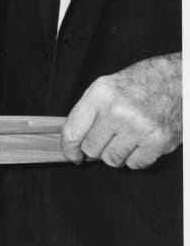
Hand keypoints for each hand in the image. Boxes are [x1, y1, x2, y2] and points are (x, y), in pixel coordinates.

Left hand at [61, 53, 181, 168]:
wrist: (177, 80)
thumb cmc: (140, 83)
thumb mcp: (105, 87)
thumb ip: (87, 112)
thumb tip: (71, 140)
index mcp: (100, 95)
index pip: (72, 131)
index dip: (68, 148)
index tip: (70, 153)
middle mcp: (118, 111)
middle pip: (91, 149)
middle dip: (95, 148)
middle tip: (105, 138)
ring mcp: (139, 127)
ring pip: (112, 159)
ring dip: (116, 153)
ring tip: (125, 136)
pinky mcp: (158, 142)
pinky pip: (135, 164)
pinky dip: (136, 157)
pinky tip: (140, 141)